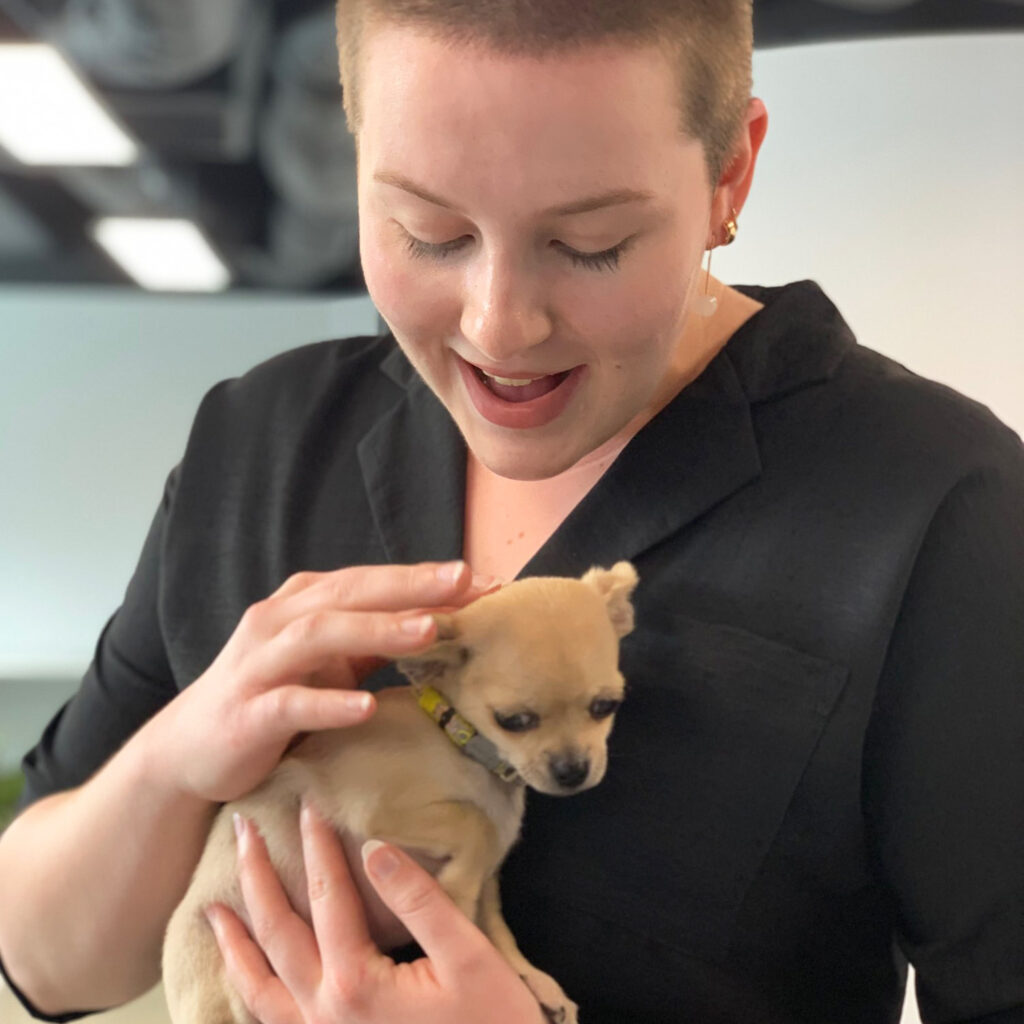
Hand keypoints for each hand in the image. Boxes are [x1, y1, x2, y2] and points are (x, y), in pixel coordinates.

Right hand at [141, 561, 495, 802]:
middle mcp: (278, 622)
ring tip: (428, 632)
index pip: (369, 581)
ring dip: (376, 631)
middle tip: (464, 583)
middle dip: (408, 586)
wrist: (188, 749)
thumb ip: (373, 639)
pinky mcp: (247, 713)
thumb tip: (443, 621)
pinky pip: (290, 703)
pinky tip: (366, 705)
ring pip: (319, 635)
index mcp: (303, 603)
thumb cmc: (271, 696)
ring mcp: (259, 665)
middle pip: (349, 593)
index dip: (422, 576)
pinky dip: (328, 702)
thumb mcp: (326, 661)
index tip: (479, 579)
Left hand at [205, 804, 546, 1023]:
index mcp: (356, 983)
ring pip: (257, 986)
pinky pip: (270, 1020)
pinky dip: (247, 990)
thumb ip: (418, 901)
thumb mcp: (466, 956)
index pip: (327, 896)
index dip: (317, 845)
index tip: (307, 803)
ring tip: (213, 909)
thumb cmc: (493, 1022)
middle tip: (241, 829)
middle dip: (256, 876)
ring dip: (234, 941)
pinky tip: (243, 973)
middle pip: (276, 934)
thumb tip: (374, 849)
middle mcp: (324, 1013)